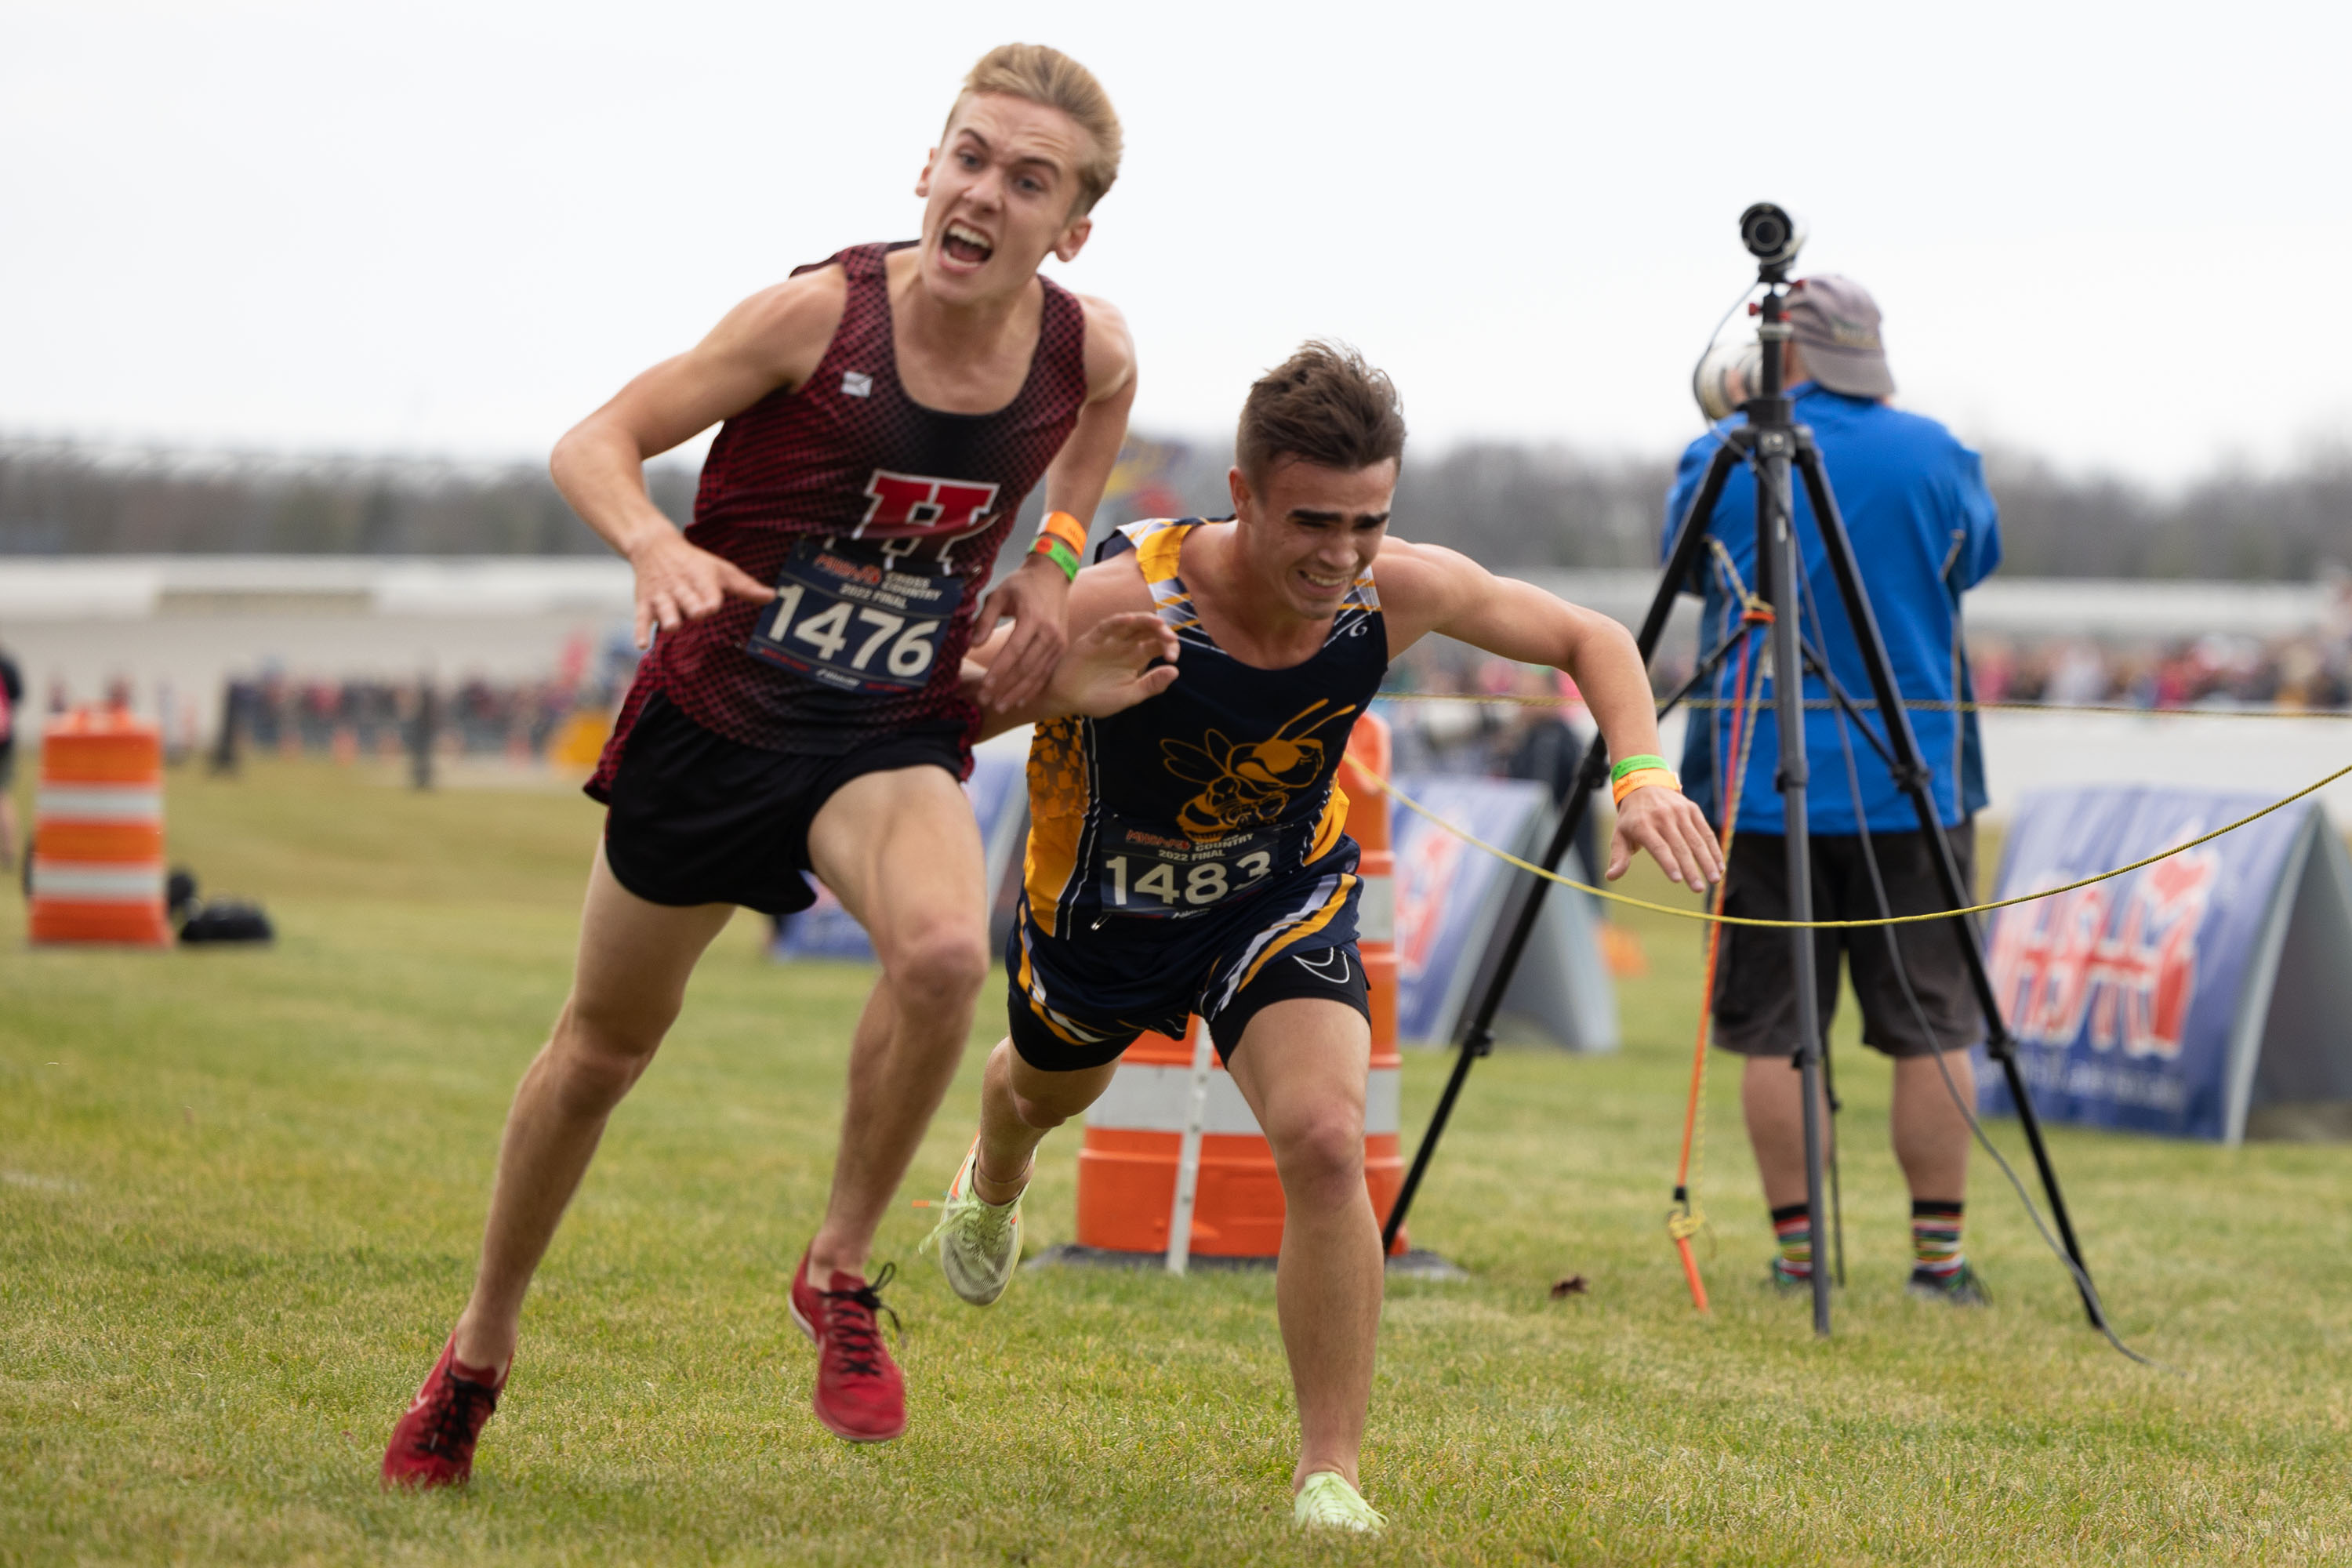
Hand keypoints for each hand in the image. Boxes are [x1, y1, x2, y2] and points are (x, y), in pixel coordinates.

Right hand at [627, 529, 772, 648]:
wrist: (655, 546)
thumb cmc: (695, 563)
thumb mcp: (722, 571)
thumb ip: (746, 587)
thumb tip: (773, 597)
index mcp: (701, 579)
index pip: (707, 590)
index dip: (710, 599)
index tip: (713, 606)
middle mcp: (681, 588)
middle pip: (687, 601)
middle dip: (692, 607)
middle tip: (699, 612)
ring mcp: (662, 597)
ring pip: (664, 609)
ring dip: (669, 617)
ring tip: (672, 626)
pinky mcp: (645, 603)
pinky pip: (641, 618)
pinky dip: (640, 631)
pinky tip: (642, 644)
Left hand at [973, 555, 1070, 711]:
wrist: (1053, 575)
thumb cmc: (1023, 584)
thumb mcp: (999, 594)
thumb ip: (985, 619)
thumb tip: (973, 644)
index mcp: (1033, 618)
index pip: (1014, 650)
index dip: (999, 670)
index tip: (985, 685)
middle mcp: (1049, 633)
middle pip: (1026, 667)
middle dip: (1005, 687)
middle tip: (987, 701)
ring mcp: (1058, 642)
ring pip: (1037, 674)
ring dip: (1018, 693)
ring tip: (1001, 706)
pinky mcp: (1062, 647)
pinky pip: (1047, 672)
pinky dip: (1034, 688)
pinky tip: (1020, 700)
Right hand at [1049, 612, 1178, 717]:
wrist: (1067, 701)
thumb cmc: (1097, 698)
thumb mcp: (1129, 696)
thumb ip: (1151, 685)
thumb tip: (1175, 671)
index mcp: (1137, 658)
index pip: (1159, 644)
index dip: (1170, 647)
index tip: (1173, 658)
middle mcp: (1125, 645)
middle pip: (1148, 630)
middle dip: (1162, 631)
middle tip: (1170, 639)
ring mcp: (1109, 641)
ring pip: (1130, 624)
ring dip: (1145, 621)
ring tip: (1158, 623)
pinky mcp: (1091, 640)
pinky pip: (1106, 627)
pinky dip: (1117, 622)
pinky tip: (1129, 620)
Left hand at [1607, 786, 1724, 888]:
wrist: (1645, 785)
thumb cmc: (1631, 818)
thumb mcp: (1619, 834)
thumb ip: (1618, 857)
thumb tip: (1611, 876)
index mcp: (1643, 825)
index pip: (1658, 847)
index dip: (1668, 863)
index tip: (1677, 880)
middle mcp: (1663, 817)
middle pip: (1680, 846)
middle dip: (1691, 869)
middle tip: (1699, 889)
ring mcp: (1680, 812)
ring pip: (1696, 840)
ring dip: (1707, 862)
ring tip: (1714, 880)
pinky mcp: (1692, 810)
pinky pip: (1706, 832)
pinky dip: (1714, 849)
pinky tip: (1720, 865)